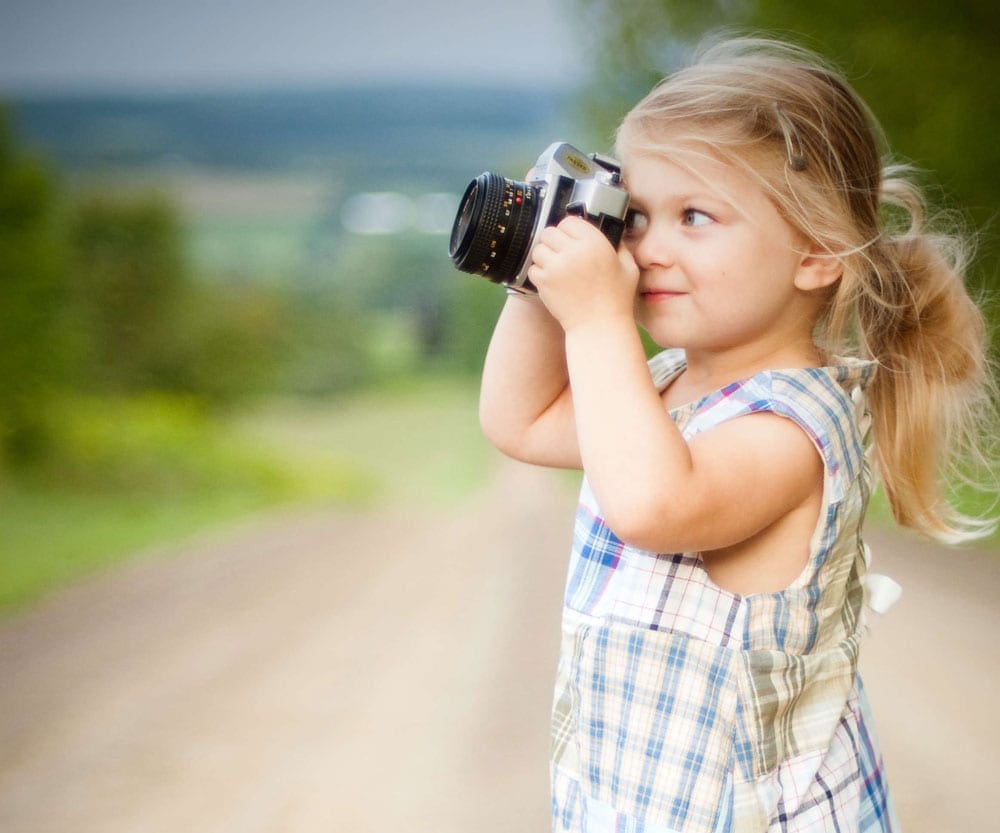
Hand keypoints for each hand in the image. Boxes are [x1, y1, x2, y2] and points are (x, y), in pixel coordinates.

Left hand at [526, 216, 638, 332]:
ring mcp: (556, 267)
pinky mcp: (544, 282)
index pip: (569, 221)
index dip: (570, 229)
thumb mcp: (628, 267)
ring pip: (538, 248)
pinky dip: (540, 273)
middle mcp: (574, 252)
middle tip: (562, 253)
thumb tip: (611, 231)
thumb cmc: (616, 300)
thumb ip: (619, 245)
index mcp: (595, 244)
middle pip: (549, 232)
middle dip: (555, 241)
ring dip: (545, 255)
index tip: (572, 238)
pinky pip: (533, 268)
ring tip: (557, 266)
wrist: (599, 327)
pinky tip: (553, 280)